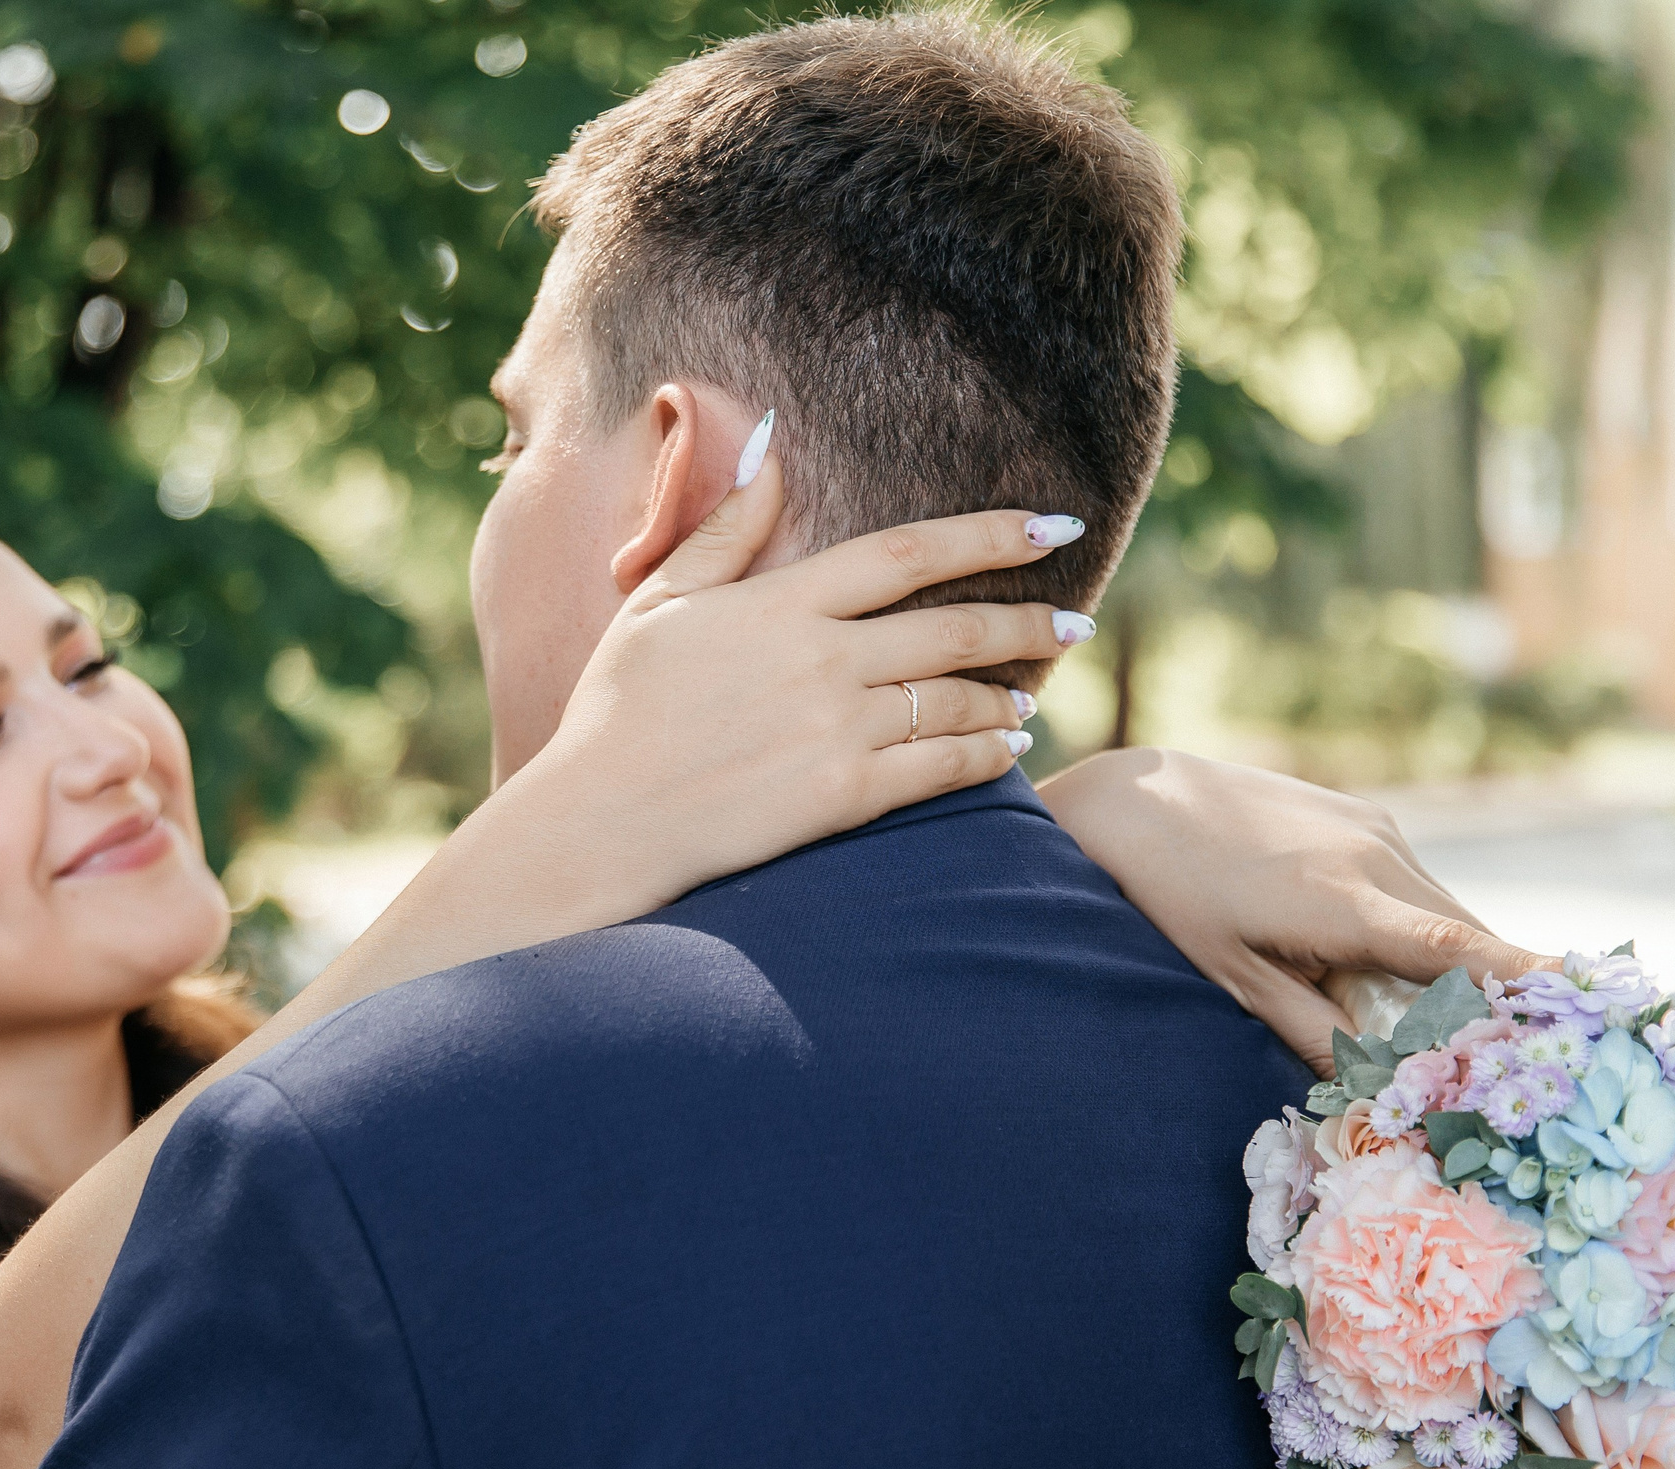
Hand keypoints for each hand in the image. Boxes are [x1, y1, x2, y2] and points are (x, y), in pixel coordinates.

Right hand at [520, 437, 1089, 915]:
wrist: (598, 821)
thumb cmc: (619, 708)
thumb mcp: (661, 600)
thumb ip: (728, 527)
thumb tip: (771, 442)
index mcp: (782, 602)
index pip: (908, 554)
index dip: (990, 535)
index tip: (1053, 525)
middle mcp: (821, 660)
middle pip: (952, 630)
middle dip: (1027, 621)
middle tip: (1076, 621)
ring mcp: (836, 731)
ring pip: (955, 702)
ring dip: (1007, 695)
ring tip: (1029, 693)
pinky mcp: (840, 797)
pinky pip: (939, 769)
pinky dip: (985, 755)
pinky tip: (1006, 749)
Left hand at [1036, 747, 1552, 1075]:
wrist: (1138, 799)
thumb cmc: (1175, 899)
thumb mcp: (1235, 979)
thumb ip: (1312, 1032)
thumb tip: (1378, 1088)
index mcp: (1347, 903)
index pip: (1460, 949)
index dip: (1528, 980)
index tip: (1594, 1006)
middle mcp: (1378, 855)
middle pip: (1466, 939)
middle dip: (1490, 995)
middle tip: (1509, 1055)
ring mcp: (1376, 828)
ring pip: (1444, 909)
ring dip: (1449, 959)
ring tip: (1432, 1010)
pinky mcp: (1366, 814)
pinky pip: (1415, 882)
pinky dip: (1417, 922)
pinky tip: (1375, 949)